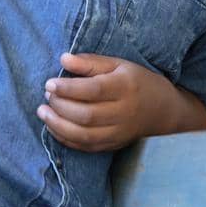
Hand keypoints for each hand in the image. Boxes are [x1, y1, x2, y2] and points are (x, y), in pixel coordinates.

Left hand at [37, 52, 203, 151]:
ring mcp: (119, 132)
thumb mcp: (118, 64)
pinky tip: (53, 126)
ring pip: (85, 135)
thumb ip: (90, 62)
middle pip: (87, 115)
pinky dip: (66, 139)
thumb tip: (63, 59)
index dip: (68, 88)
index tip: (50, 83)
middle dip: (60, 106)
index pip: (93, 90)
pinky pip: (87, 147)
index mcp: (125, 87)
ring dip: (58, 125)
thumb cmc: (136, 81)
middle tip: (46, 95)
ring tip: (42, 112)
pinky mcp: (114, 145)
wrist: (163, 110)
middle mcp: (124, 112)